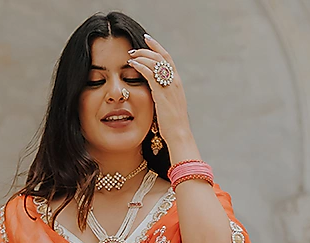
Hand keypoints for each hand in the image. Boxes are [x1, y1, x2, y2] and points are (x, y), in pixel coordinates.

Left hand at [127, 34, 197, 158]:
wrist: (179, 135)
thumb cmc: (173, 126)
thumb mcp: (169, 107)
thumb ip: (162, 96)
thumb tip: (154, 93)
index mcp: (177, 83)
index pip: (168, 59)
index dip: (157, 48)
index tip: (147, 41)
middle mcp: (175, 81)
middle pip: (162, 57)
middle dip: (147, 49)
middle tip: (134, 49)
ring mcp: (169, 87)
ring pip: (155, 63)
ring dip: (142, 56)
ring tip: (130, 55)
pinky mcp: (161, 93)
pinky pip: (150, 74)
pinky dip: (141, 67)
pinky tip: (132, 65)